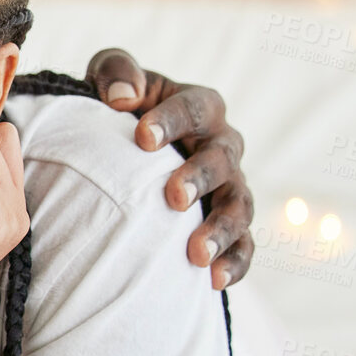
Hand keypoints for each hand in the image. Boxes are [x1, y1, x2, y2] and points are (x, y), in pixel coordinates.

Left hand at [86, 49, 253, 287]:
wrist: (126, 147)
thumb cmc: (119, 105)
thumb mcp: (111, 78)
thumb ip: (116, 73)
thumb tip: (122, 98)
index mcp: (199, 106)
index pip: (193, 108)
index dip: (171, 121)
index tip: (142, 137)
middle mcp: (222, 145)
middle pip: (222, 159)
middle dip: (199, 178)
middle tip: (173, 197)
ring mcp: (230, 186)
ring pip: (238, 206)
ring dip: (220, 230)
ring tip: (195, 253)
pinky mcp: (228, 223)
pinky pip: (244, 245)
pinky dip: (234, 262)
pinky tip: (214, 281)